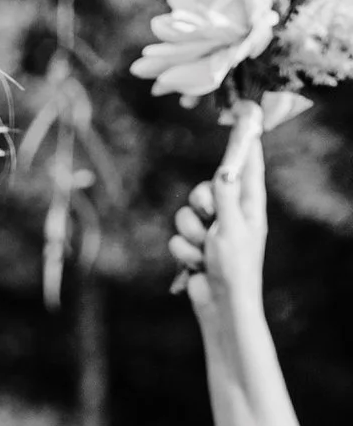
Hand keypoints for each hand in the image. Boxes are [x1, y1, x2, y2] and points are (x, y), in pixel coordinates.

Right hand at [169, 140, 267, 326]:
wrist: (220, 305)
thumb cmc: (235, 268)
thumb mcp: (232, 227)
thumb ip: (225, 196)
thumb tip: (223, 169)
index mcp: (249, 207)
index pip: (248, 168)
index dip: (245, 145)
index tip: (243, 119)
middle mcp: (230, 215)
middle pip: (206, 187)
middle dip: (201, 202)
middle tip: (208, 215)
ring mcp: (210, 232)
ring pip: (185, 214)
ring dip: (190, 234)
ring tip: (203, 251)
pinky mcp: (193, 248)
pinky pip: (176, 237)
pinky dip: (183, 252)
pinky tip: (196, 265)